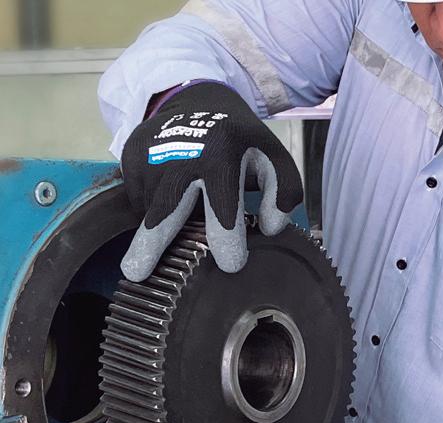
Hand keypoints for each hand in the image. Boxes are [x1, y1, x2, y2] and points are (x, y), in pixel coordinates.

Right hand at [120, 81, 302, 281]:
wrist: (197, 100)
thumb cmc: (241, 142)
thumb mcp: (274, 157)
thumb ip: (285, 191)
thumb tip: (271, 227)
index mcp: (221, 152)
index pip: (223, 205)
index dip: (227, 239)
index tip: (231, 265)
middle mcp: (180, 152)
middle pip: (165, 207)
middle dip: (150, 243)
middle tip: (135, 274)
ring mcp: (149, 152)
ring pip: (150, 210)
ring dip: (162, 229)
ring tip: (177, 226)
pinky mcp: (130, 155)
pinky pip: (138, 199)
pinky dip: (152, 210)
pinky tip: (170, 199)